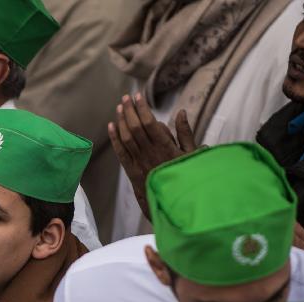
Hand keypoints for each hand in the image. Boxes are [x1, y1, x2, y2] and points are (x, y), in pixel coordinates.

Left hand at [109, 93, 195, 218]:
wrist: (174, 201)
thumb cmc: (185, 176)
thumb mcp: (192, 154)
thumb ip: (186, 133)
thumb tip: (182, 112)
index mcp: (165, 147)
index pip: (149, 123)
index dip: (142, 109)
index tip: (139, 97)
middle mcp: (149, 153)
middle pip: (135, 128)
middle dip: (129, 111)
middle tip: (126, 98)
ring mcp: (139, 162)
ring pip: (126, 138)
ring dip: (121, 121)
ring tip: (119, 107)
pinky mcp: (132, 171)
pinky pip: (121, 152)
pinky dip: (115, 138)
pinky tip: (111, 126)